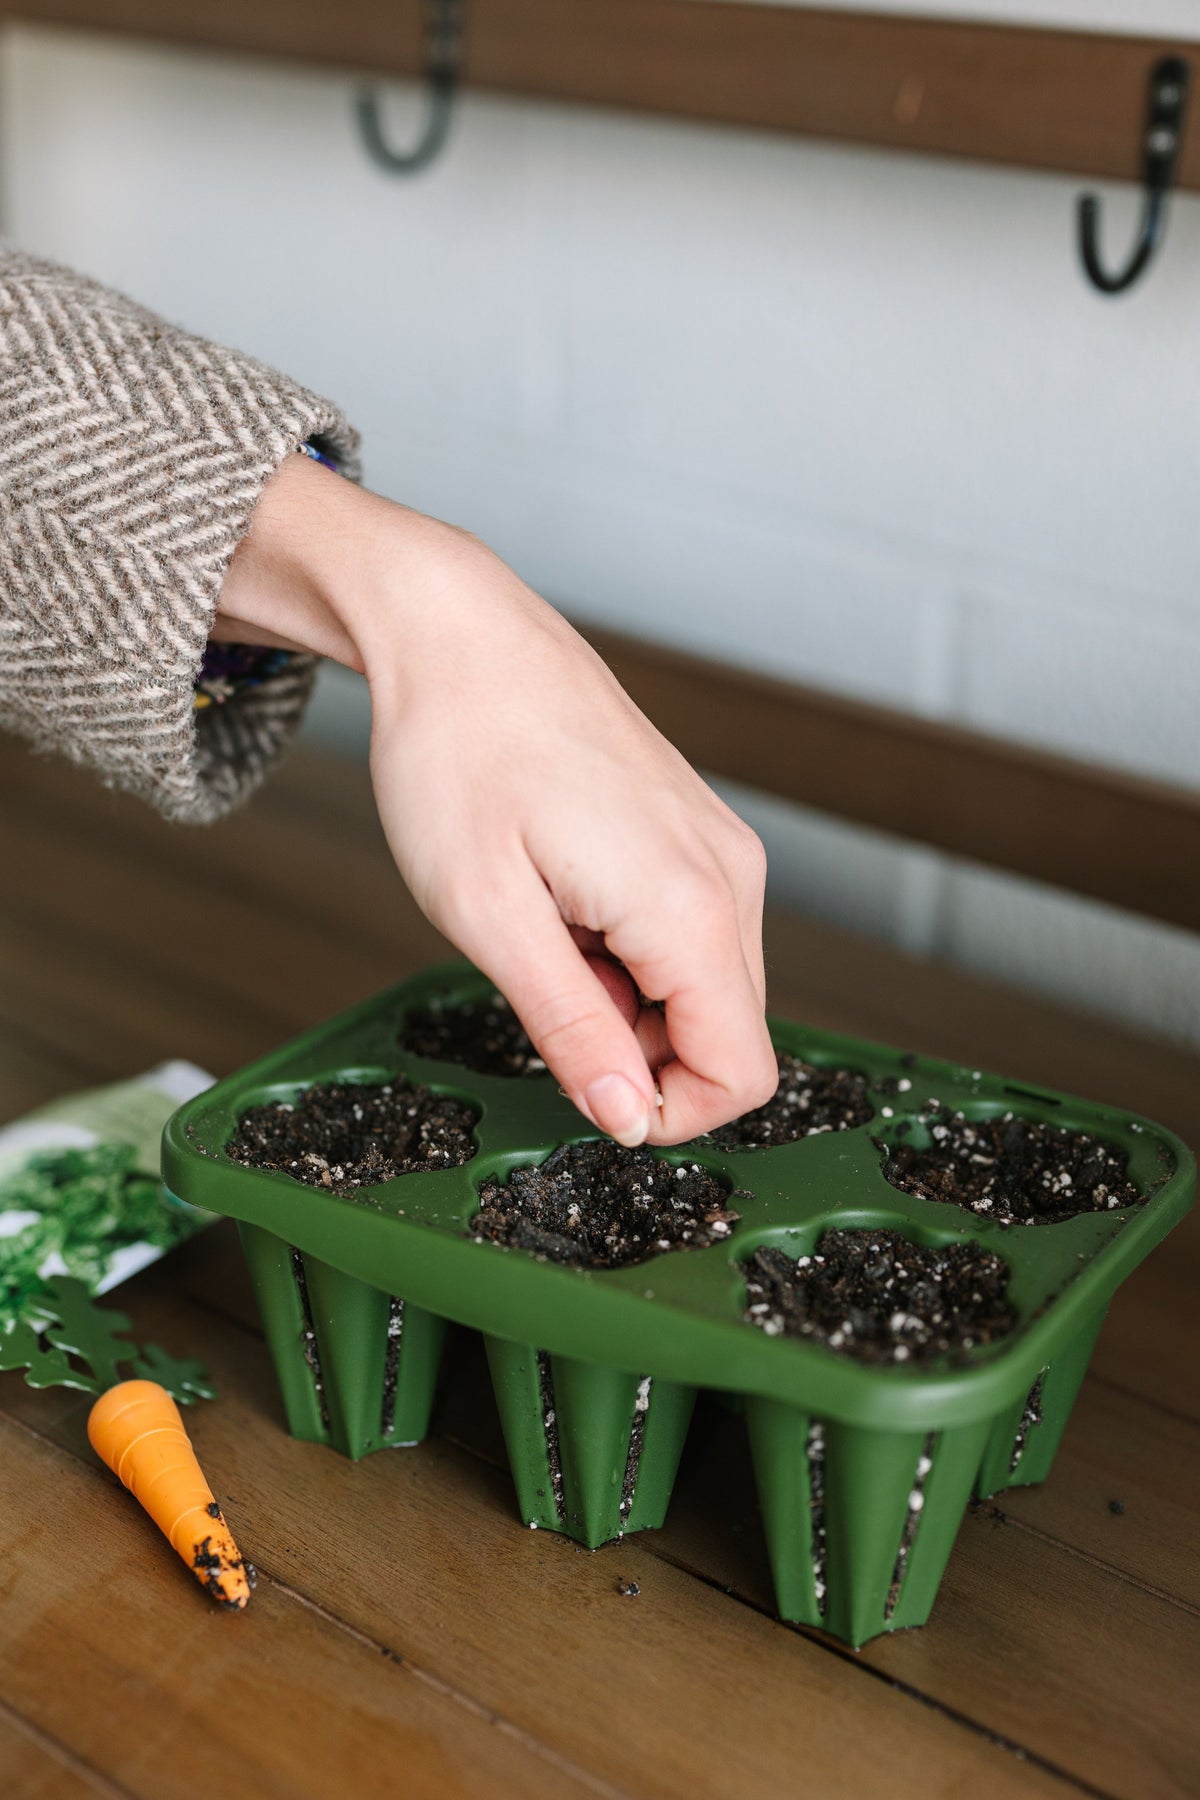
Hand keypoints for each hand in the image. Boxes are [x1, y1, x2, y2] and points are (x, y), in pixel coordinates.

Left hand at [216, 454, 776, 1145]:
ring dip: (626, 998)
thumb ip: (570, 1026)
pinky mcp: (694, 833)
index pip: (744, 1073)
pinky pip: (687, 934)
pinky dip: (625, 952)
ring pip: (705, 986)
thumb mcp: (489, 914)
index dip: (667, 1113)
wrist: (458, 632)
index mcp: (689, 903)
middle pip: (730, 1034)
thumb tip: (626, 1117)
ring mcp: (718, 848)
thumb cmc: (456, 751)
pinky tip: (559, 900)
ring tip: (542, 932)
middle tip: (541, 990)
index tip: (583, 1083)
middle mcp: (728, 875)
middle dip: (638, 1050)